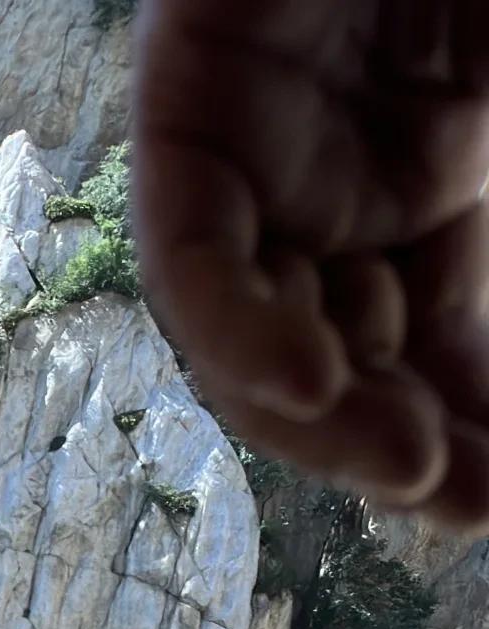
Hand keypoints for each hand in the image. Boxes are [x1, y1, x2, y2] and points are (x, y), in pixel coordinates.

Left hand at [133, 0, 488, 524]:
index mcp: (431, 183)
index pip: (442, 353)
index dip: (472, 436)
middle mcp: (332, 189)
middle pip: (349, 367)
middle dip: (402, 448)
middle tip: (460, 503)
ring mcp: (257, 155)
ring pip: (258, 340)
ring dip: (324, 422)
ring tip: (405, 466)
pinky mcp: (184, 109)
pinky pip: (193, 255)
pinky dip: (243, 331)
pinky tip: (313, 385)